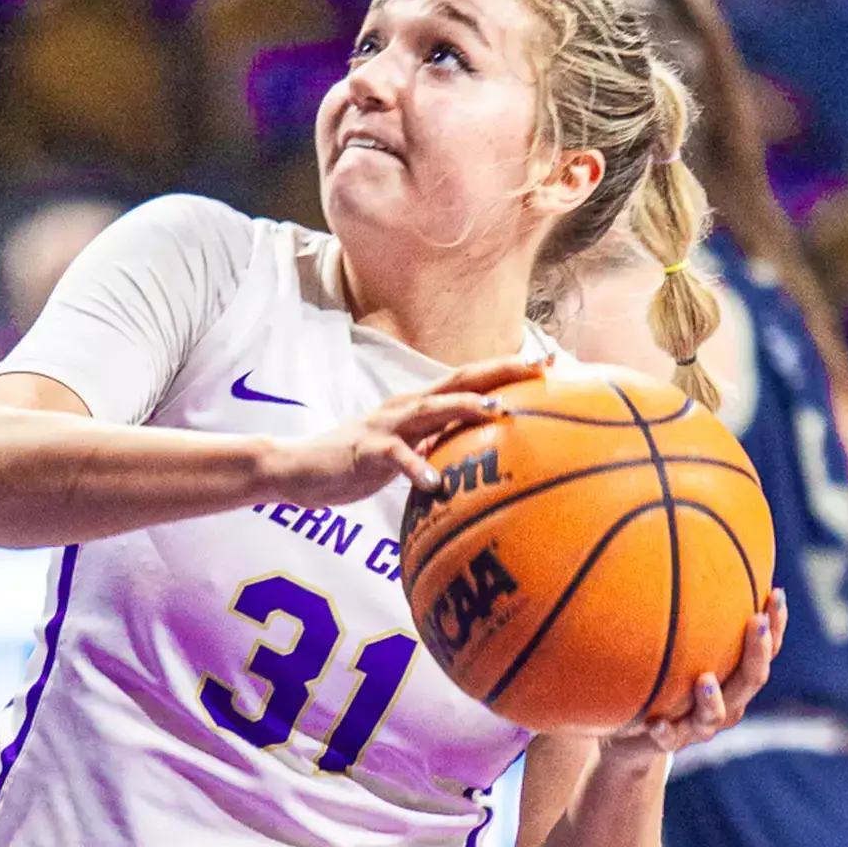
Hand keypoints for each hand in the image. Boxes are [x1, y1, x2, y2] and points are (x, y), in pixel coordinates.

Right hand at [261, 355, 543, 508]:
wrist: (299, 469)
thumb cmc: (357, 464)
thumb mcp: (407, 454)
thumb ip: (439, 449)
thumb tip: (481, 458)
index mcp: (420, 406)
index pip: (470, 380)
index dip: (507, 370)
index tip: (548, 364)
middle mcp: (407, 407)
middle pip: (459, 381)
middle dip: (500, 372)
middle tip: (538, 369)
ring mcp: (385, 426)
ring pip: (430, 410)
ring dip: (464, 408)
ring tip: (498, 413)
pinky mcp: (365, 451)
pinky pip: (394, 458)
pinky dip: (415, 468)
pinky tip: (433, 482)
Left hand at [599, 588, 788, 763]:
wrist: (635, 734)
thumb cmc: (664, 674)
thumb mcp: (677, 640)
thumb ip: (688, 607)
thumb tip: (690, 542)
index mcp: (736, 674)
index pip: (766, 647)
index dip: (776, 623)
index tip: (775, 591)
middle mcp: (729, 700)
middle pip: (752, 678)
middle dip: (757, 650)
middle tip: (755, 621)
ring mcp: (702, 725)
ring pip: (717, 715)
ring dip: (712, 698)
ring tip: (703, 680)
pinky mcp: (672, 741)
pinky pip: (671, 740)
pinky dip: (666, 731)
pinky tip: (655, 723)